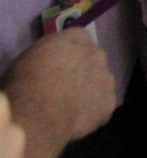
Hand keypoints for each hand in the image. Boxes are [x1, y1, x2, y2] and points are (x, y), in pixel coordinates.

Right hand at [0, 29, 115, 146]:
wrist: (39, 112)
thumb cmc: (26, 81)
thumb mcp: (30, 57)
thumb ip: (49, 55)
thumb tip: (50, 63)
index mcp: (77, 38)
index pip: (78, 39)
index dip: (68, 53)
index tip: (57, 64)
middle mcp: (97, 54)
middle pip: (93, 60)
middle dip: (82, 70)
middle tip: (64, 86)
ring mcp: (107, 79)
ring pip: (101, 83)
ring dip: (90, 90)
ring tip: (69, 105)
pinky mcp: (109, 104)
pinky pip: (102, 106)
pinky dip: (92, 112)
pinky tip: (75, 119)